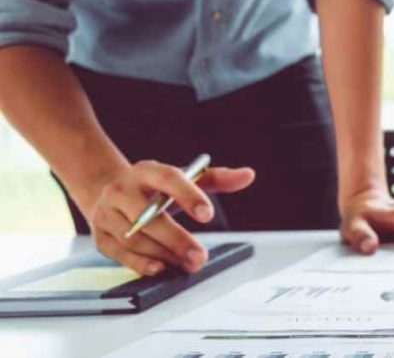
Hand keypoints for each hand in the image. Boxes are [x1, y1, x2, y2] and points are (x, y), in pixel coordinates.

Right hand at [86, 161, 254, 275]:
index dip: (188, 196)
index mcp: (147, 171)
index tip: (207, 215)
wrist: (105, 190)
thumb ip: (217, 178)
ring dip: (163, 254)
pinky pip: (120, 253)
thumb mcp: (183, 177)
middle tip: (200, 256)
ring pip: (135, 237)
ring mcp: (107, 213)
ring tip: (188, 264)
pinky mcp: (100, 236)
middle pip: (149, 216)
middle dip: (177, 239)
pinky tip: (161, 268)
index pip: (168, 179)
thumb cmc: (153, 187)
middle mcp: (122, 190)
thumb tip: (248, 175)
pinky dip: (140, 263)